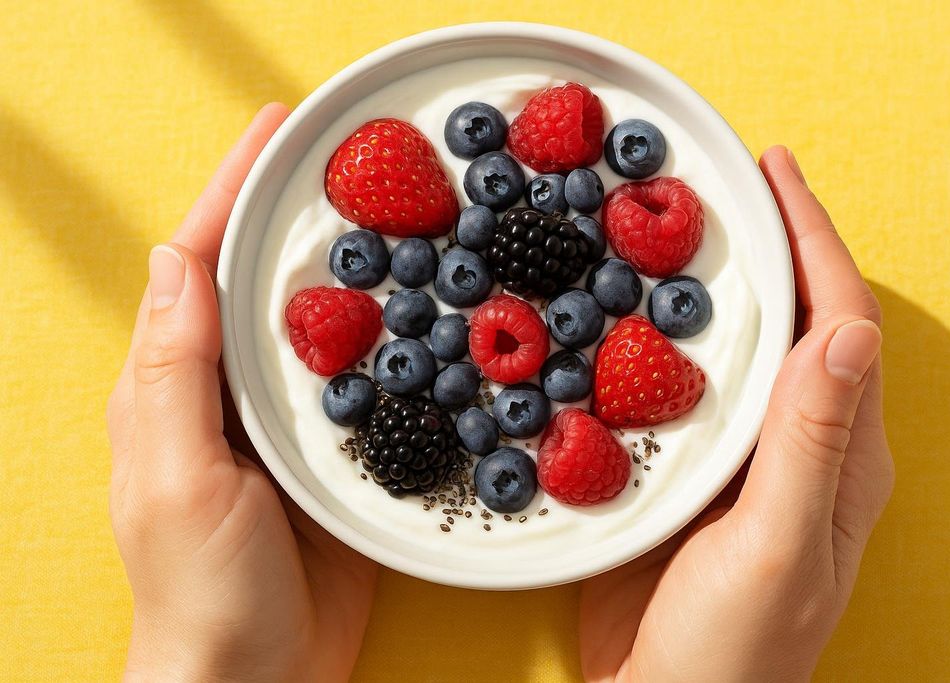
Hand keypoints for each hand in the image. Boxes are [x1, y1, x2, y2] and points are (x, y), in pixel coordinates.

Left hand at [106, 104, 376, 681]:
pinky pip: (373, 380)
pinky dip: (398, 339)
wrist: (261, 678)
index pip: (199, 264)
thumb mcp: (172, 477)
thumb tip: (173, 262)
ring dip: (360, 267)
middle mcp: (234, 392)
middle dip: (304, 212)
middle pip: (269, 279)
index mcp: (177, 385)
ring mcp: (293, 422)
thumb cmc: (201, 590)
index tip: (277, 130)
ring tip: (404, 214)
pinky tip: (430, 317)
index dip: (234, 191)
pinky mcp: (343, 454)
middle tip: (356, 158)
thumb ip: (174, 373)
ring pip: (328, 323)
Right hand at [579, 146, 893, 681]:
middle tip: (725, 183)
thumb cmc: (737, 650)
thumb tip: (846, 330)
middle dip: (766, 244)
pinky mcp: (685, 476)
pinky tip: (626, 320)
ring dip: (711, 286)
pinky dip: (659, 342)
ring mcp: (738, 461)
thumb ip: (811, 443)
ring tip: (673, 229)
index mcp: (838, 454)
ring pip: (731, 350)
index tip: (775, 172)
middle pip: (789, 321)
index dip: (811, 239)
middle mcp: (795, 447)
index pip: (838, 322)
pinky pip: (677, 390)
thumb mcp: (779, 546)